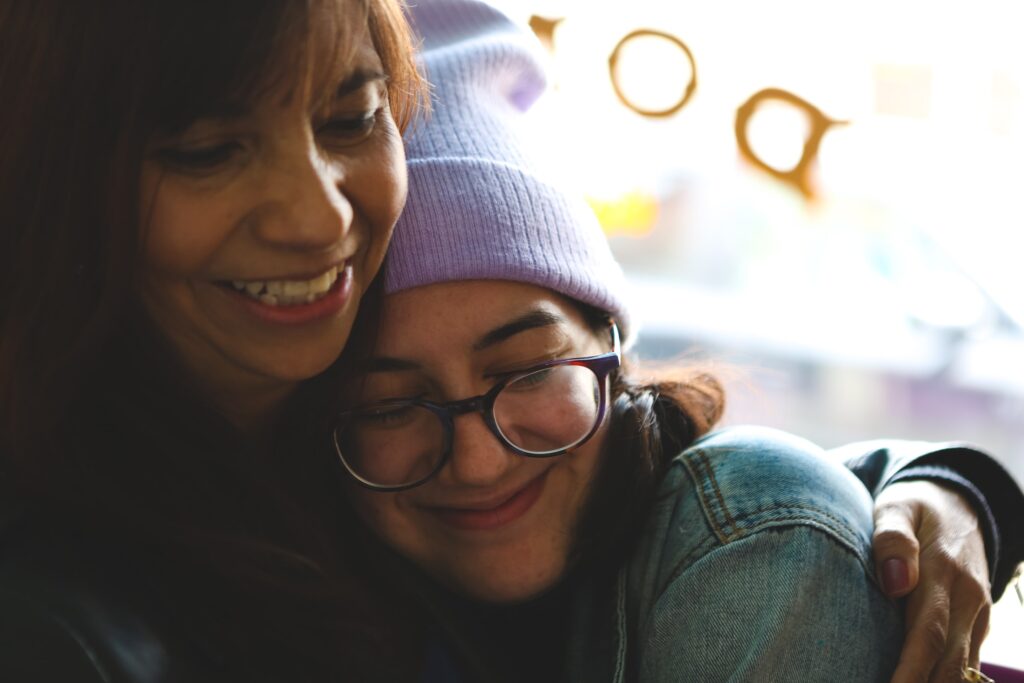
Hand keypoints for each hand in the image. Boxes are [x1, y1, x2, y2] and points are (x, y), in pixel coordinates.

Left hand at [872, 480, 991, 682]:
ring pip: (962, 668)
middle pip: (949, 663)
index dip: (911, 671)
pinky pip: (965, 661)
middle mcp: (968, 598)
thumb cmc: (915, 506)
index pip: (930, 634)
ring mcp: (977, 613)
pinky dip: (945, 679)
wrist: (957, 501)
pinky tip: (919, 682)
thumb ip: (892, 538)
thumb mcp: (897, 506)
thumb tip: (895, 582)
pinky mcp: (977, 622)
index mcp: (945, 572)